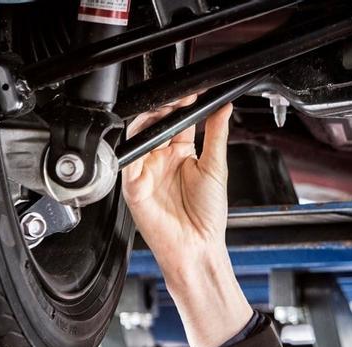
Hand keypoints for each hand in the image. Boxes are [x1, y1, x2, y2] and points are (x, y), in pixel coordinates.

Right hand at [121, 97, 251, 346]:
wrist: (198, 248)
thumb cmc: (207, 217)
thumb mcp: (216, 168)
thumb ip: (216, 135)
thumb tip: (224, 107)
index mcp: (179, 154)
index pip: (175, 121)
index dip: (182, 105)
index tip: (194, 93)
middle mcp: (159, 161)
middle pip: (154, 125)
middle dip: (164, 108)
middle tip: (179, 98)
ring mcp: (145, 172)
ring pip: (138, 138)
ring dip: (150, 123)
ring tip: (165, 113)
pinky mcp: (133, 187)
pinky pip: (128, 163)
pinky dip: (136, 150)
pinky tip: (149, 142)